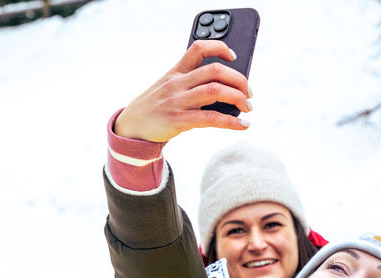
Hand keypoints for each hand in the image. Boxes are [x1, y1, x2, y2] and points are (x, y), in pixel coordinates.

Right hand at [114, 40, 252, 142]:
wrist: (131, 126)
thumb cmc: (156, 107)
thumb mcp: (168, 87)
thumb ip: (190, 84)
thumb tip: (225, 90)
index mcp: (176, 71)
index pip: (198, 48)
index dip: (220, 48)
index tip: (234, 56)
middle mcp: (178, 83)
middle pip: (215, 70)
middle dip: (239, 80)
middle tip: (249, 92)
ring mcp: (178, 101)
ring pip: (215, 90)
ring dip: (238, 98)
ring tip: (248, 106)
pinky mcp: (179, 120)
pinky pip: (211, 119)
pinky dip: (231, 122)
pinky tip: (243, 125)